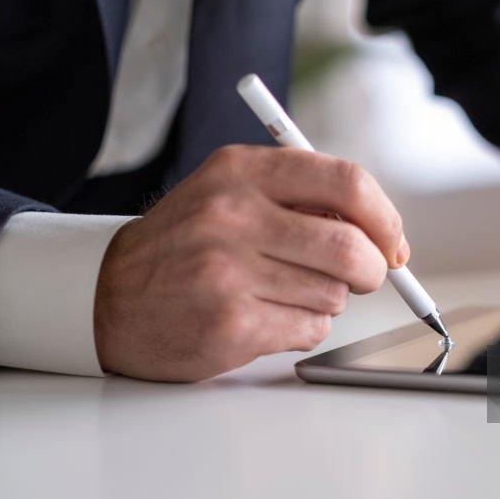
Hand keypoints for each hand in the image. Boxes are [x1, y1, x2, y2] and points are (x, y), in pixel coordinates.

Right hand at [93, 144, 408, 381]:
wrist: (107, 297)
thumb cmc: (184, 245)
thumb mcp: (229, 193)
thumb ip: (298, 198)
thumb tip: (379, 230)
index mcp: (240, 171)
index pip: (346, 182)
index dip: (384, 217)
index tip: (392, 241)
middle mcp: (233, 215)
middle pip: (352, 247)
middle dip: (373, 269)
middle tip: (366, 276)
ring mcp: (229, 271)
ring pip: (335, 293)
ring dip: (328, 299)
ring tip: (284, 292)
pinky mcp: (231, 323)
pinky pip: (311, 327)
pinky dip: (305, 326)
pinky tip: (268, 317)